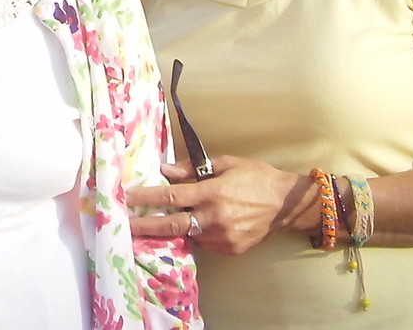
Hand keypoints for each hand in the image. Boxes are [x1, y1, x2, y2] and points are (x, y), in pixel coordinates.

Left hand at [127, 155, 312, 255]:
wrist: (287, 203)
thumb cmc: (256, 177)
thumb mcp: (226, 163)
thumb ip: (192, 168)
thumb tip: (165, 170)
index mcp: (212, 192)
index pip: (171, 197)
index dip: (146, 197)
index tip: (127, 197)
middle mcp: (215, 217)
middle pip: (171, 225)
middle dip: (145, 226)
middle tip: (125, 226)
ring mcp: (223, 237)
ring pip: (188, 235)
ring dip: (171, 230)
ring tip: (152, 226)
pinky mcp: (231, 249)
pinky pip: (205, 243)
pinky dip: (195, 235)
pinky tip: (192, 227)